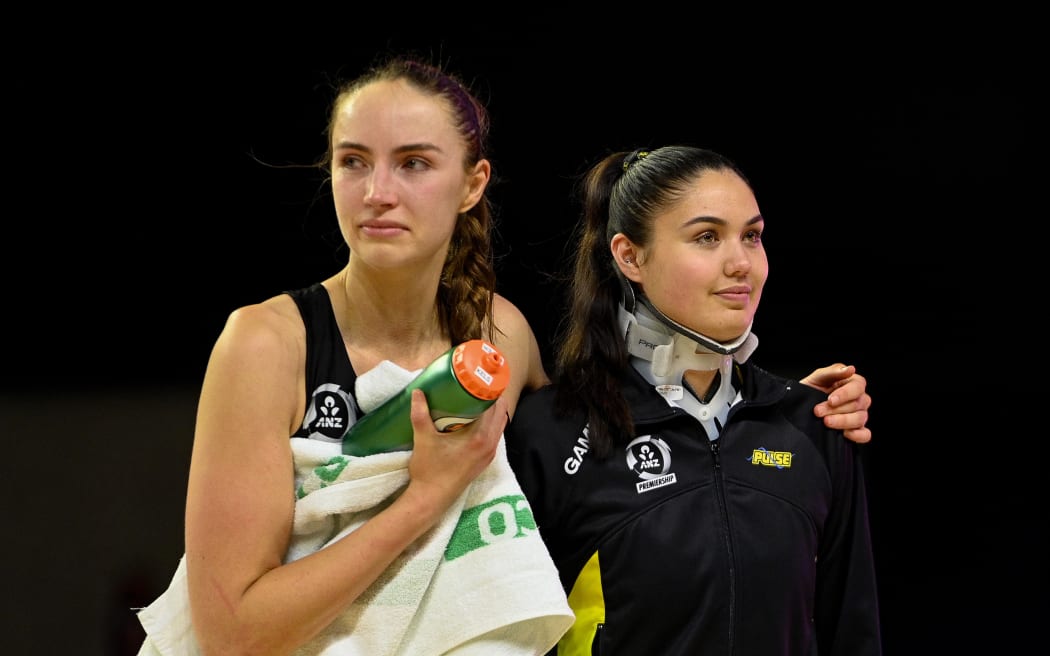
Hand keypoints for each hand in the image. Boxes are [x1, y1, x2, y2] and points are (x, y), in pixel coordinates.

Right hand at [406, 390, 506, 507]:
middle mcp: (490, 445)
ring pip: (499, 425)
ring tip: (473, 400)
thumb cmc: (429, 470)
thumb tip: (418, 391)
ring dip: (490, 411)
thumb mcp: (423, 439)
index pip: (493, 407)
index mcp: (479, 438)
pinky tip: (472, 420)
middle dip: (490, 398)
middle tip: (474, 386)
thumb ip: (420, 414)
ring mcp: (489, 454)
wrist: (431, 500)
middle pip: (500, 413)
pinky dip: (488, 424)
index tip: (478, 379)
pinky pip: (493, 436)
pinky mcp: (485, 461)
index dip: (488, 391)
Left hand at [800, 364, 871, 443]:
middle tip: (818, 411)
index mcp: (852, 383)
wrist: (798, 406)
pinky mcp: (856, 430)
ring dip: (842, 422)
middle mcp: (859, 399)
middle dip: (836, 409)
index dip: (845, 394)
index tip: (830, 400)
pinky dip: (857, 435)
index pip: (858, 387)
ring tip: (826, 422)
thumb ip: (833, 372)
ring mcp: (859, 415)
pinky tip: (844, 434)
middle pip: (858, 404)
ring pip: (860, 419)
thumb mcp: (817, 378)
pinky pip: (865, 435)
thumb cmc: (810, 390)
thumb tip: (850, 369)